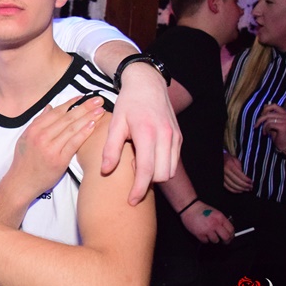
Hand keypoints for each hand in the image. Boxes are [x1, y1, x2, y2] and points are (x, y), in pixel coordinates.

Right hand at [3, 95, 105, 202]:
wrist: (21, 182)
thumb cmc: (24, 161)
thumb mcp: (26, 138)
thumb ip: (39, 122)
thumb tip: (50, 107)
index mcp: (34, 129)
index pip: (56, 112)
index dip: (71, 103)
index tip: (83, 97)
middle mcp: (42, 136)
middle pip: (67, 118)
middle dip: (84, 107)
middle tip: (98, 100)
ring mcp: (50, 148)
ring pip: (72, 128)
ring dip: (88, 117)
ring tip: (100, 110)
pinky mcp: (59, 160)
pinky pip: (74, 143)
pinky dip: (84, 133)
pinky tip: (93, 125)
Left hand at [102, 64, 180, 204]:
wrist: (148, 84)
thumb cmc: (128, 103)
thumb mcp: (115, 123)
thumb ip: (111, 148)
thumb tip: (105, 171)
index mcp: (147, 133)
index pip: (147, 170)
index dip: (139, 189)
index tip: (131, 201)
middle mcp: (166, 136)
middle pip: (161, 175)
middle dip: (147, 182)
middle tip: (132, 172)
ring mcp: (175, 137)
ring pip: (170, 171)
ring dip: (155, 175)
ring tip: (139, 162)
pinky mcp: (179, 138)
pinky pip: (174, 162)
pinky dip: (162, 166)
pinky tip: (148, 157)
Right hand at [180, 200, 234, 243]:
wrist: (189, 207)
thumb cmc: (201, 209)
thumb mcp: (215, 212)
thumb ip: (222, 221)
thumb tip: (226, 230)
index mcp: (220, 217)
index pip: (231, 230)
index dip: (231, 235)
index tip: (229, 237)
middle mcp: (214, 224)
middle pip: (226, 237)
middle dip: (226, 241)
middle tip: (224, 241)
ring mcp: (207, 229)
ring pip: (216, 241)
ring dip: (213, 239)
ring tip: (210, 234)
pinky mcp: (199, 234)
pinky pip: (206, 241)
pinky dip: (205, 239)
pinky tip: (203, 234)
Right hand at [223, 152, 252, 192]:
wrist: (220, 159)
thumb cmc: (229, 159)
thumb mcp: (235, 160)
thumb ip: (240, 168)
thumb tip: (245, 177)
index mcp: (229, 165)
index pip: (239, 175)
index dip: (246, 180)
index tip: (251, 182)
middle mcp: (225, 171)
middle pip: (236, 181)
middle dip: (245, 185)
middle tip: (251, 187)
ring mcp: (222, 176)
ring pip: (232, 185)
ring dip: (240, 189)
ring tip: (247, 189)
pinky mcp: (221, 180)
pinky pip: (227, 187)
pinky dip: (234, 190)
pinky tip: (240, 191)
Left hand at [254, 103, 285, 151]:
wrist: (285, 144)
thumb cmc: (278, 134)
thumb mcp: (273, 122)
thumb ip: (270, 114)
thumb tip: (265, 105)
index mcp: (284, 113)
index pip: (274, 105)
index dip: (265, 109)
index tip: (261, 115)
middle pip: (268, 113)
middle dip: (260, 119)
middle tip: (256, 125)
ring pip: (268, 119)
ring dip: (263, 126)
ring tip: (264, 131)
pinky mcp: (283, 126)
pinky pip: (269, 125)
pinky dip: (265, 129)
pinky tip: (266, 133)